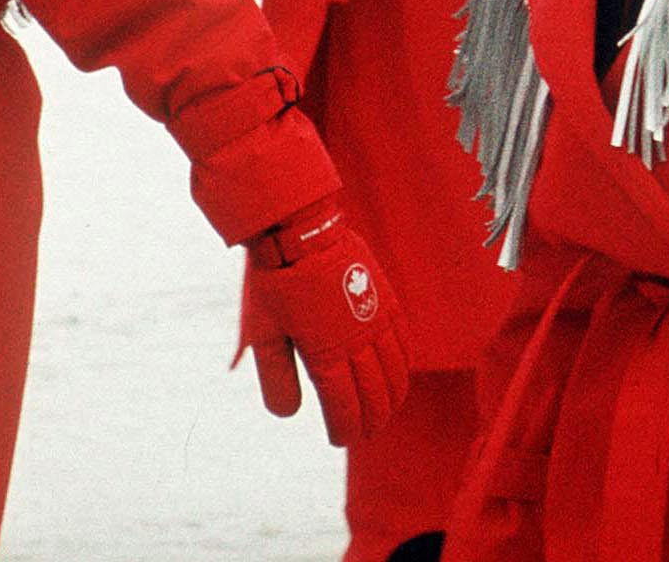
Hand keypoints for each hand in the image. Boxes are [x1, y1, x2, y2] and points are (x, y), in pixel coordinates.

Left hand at [239, 196, 408, 444]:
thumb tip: (290, 415)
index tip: (339, 439)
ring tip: (385, 413)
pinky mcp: (385, 300)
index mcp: (325, 353)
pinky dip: (404, 365)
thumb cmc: (276, 283)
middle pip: (373, 394)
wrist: (300, 229)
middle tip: (363, 433)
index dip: (344, 429)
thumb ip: (276, 377)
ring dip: (391, 398)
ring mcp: (375, 319)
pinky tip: (400, 375)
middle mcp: (357, 341)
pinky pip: (403, 341)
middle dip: (370, 420)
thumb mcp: (264, 333)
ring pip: (394, 371)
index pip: (343, 406)